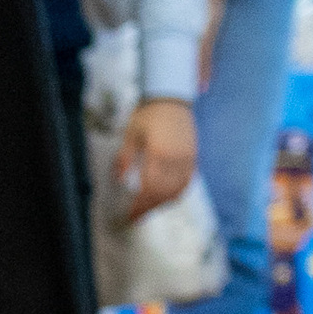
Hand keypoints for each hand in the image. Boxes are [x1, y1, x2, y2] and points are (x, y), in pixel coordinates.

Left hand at [117, 96, 196, 213]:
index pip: (150, 188)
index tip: (131, 215)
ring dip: (163, 202)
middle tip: (137, 216)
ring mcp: (188, 158)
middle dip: (150, 207)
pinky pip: (187, 181)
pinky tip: (166, 197)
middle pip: (165, 193)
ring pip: (178, 190)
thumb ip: (125, 158)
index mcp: (159, 154)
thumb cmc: (149, 114)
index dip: (141, 205)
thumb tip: (118, 180)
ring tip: (149, 208)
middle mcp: (176, 159)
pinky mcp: (194, 156)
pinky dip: (176, 192)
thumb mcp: (131, 135)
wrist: (172, 97)